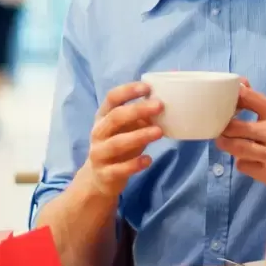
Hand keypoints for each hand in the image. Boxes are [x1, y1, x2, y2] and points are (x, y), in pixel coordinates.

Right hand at [81, 82, 163, 197]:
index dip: (128, 91)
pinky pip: (119, 169)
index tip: (147, 87)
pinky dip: (134, 164)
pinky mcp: (105, 174)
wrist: (99, 178)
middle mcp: (99, 132)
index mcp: (103, 116)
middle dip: (137, 110)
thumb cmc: (118, 144)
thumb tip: (166, 100)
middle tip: (160, 105)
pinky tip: (148, 159)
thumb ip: (142, 116)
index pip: (112, 98)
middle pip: (115, 117)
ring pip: (117, 143)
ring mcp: (99, 153)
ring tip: (159, 132)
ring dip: (139, 136)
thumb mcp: (127, 128)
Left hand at [215, 80, 265, 187]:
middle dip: (223, 126)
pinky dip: (242, 162)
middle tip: (219, 125)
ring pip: (237, 148)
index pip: (248, 98)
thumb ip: (263, 102)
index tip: (225, 99)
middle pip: (235, 126)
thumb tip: (241, 84)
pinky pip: (244, 166)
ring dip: (226, 143)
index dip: (232, 97)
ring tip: (224, 141)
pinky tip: (247, 158)